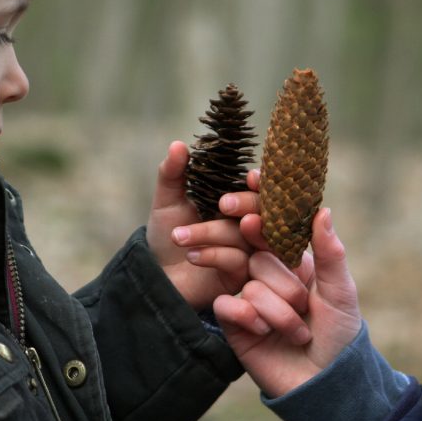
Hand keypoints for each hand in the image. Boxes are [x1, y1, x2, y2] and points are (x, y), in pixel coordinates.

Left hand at [145, 141, 251, 311]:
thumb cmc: (168, 233)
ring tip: (179, 236)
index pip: (260, 187)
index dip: (261, 181)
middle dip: (245, 203)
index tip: (251, 177)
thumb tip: (177, 144)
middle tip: (222, 204)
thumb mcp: (168, 201)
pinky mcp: (243, 275)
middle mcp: (249, 224)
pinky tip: (191, 256)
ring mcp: (249, 250)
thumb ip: (172, 173)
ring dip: (211, 233)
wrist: (158, 274)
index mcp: (237, 202)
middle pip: (263, 209)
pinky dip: (213, 255)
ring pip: (245, 236)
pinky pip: (238, 261)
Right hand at [213, 208, 362, 397]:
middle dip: (279, 276)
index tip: (252, 180)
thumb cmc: (339, 334)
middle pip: (255, 250)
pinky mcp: (233, 321)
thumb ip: (330, 251)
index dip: (259, 202)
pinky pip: (228, 304)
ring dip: (278, 309)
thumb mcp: (340, 290)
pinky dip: (250, 317)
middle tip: (291, 288)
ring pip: (249, 280)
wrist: (325, 382)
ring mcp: (247, 294)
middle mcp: (266, 272)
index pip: (271, 224)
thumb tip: (322, 209)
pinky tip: (264, 332)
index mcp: (292, 258)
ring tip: (298, 330)